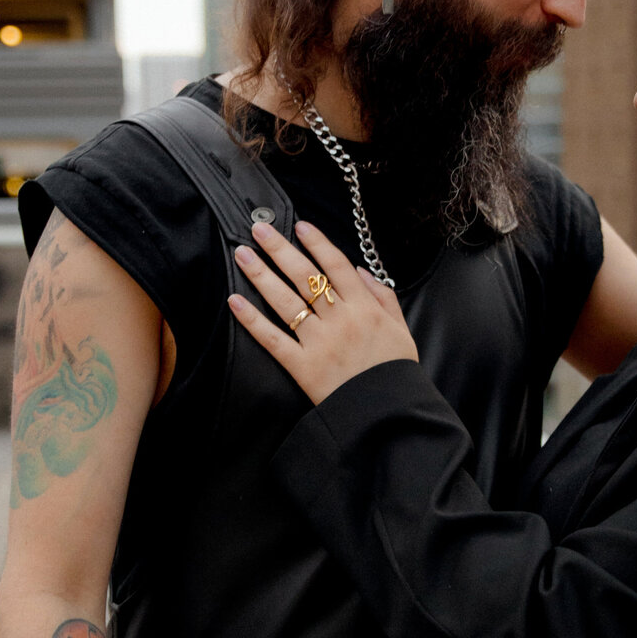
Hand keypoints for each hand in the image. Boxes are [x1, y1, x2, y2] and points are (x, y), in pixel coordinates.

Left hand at [229, 221, 416, 404]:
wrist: (389, 411)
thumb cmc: (396, 371)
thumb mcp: (401, 329)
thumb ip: (383, 297)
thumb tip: (361, 271)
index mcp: (364, 308)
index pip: (335, 266)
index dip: (316, 243)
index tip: (299, 226)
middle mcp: (339, 319)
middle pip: (303, 275)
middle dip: (279, 249)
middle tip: (258, 229)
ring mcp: (318, 342)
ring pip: (285, 301)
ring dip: (261, 275)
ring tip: (243, 255)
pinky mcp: (302, 366)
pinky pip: (273, 339)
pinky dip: (252, 320)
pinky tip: (235, 301)